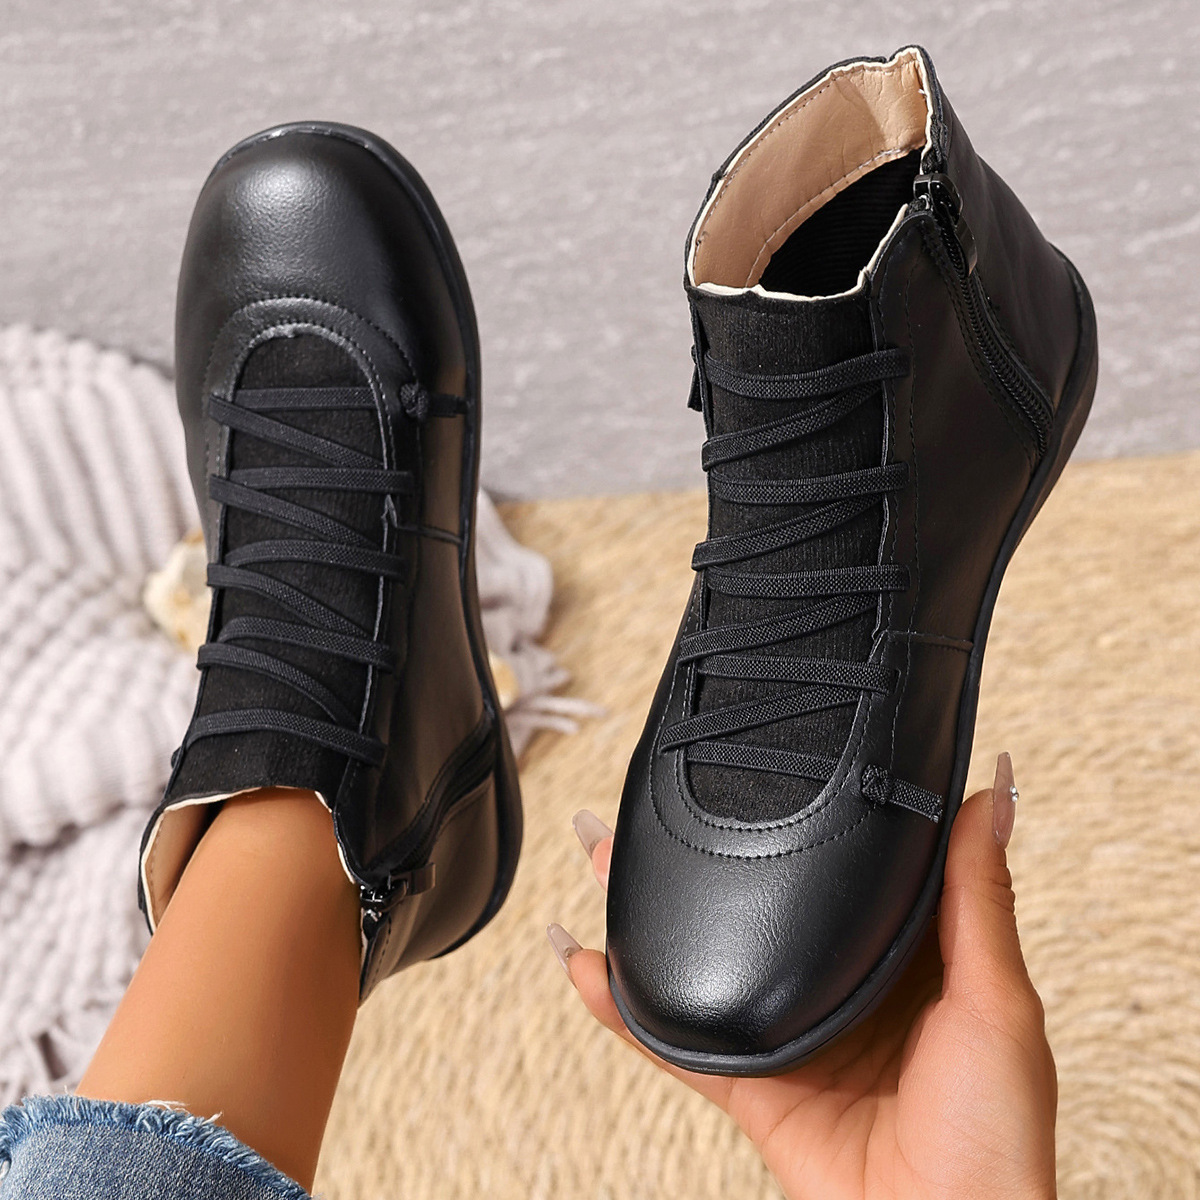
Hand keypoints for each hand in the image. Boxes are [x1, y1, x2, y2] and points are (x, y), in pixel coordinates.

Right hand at [548, 754, 1056, 1199]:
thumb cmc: (998, 1136)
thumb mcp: (998, 997)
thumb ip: (978, 893)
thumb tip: (993, 790)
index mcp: (906, 956)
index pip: (846, 869)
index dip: (800, 821)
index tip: (762, 768)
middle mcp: (844, 986)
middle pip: (759, 906)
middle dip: (702, 859)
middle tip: (652, 810)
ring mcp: (792, 1033)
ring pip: (708, 959)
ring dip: (650, 915)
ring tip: (604, 861)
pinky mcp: (753, 1082)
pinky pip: (679, 1038)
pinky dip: (626, 1006)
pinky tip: (586, 965)